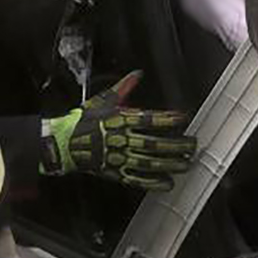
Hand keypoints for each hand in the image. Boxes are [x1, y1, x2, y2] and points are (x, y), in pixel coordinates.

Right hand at [44, 72, 194, 191]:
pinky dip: (153, 182)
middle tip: (193, 146)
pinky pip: (137, 179)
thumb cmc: (84, 120)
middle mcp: (124, 139)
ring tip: (187, 164)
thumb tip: (137, 74)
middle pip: (155, 144)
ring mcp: (120, 157)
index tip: (184, 118)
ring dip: (170, 164)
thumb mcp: (104, 100)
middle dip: (176, 145)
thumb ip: (124, 88)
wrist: (64, 143)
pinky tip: (168, 183)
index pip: (150, 119)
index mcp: (122, 120)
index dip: (168, 119)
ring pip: (150, 163)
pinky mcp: (116, 172)